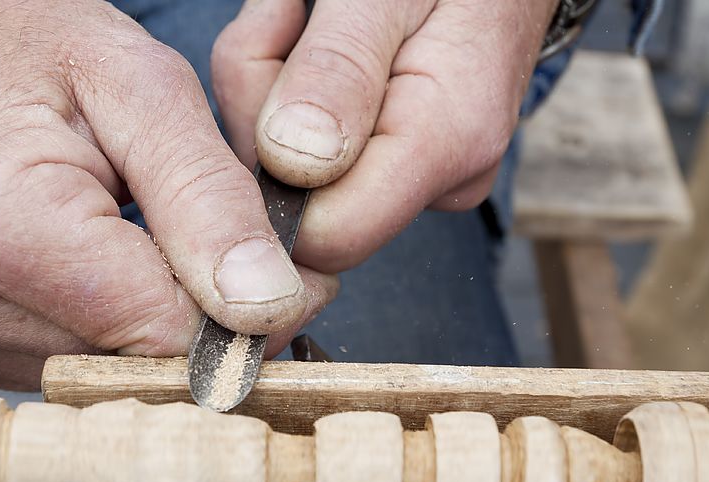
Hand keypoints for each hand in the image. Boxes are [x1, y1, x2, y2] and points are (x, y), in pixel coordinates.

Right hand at [0, 0, 337, 389]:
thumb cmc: (36, 51)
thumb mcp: (146, 89)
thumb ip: (209, 200)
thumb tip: (267, 308)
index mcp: (0, 230)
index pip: (167, 338)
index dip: (239, 313)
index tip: (271, 267)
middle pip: (136, 366)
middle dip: (195, 317)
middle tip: (205, 241)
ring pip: (105, 376)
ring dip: (144, 322)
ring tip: (137, 241)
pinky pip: (63, 369)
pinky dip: (98, 329)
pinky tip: (92, 270)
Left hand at [212, 0, 557, 272]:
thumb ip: (338, 70)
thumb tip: (289, 164)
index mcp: (445, 143)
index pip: (330, 233)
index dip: (269, 171)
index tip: (267, 60)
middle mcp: (438, 183)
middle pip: (301, 203)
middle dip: (262, 111)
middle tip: (282, 17)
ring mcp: (417, 182)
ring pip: (291, 176)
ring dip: (265, 90)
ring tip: (296, 15)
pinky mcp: (396, 172)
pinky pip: (309, 160)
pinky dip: (283, 97)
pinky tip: (309, 43)